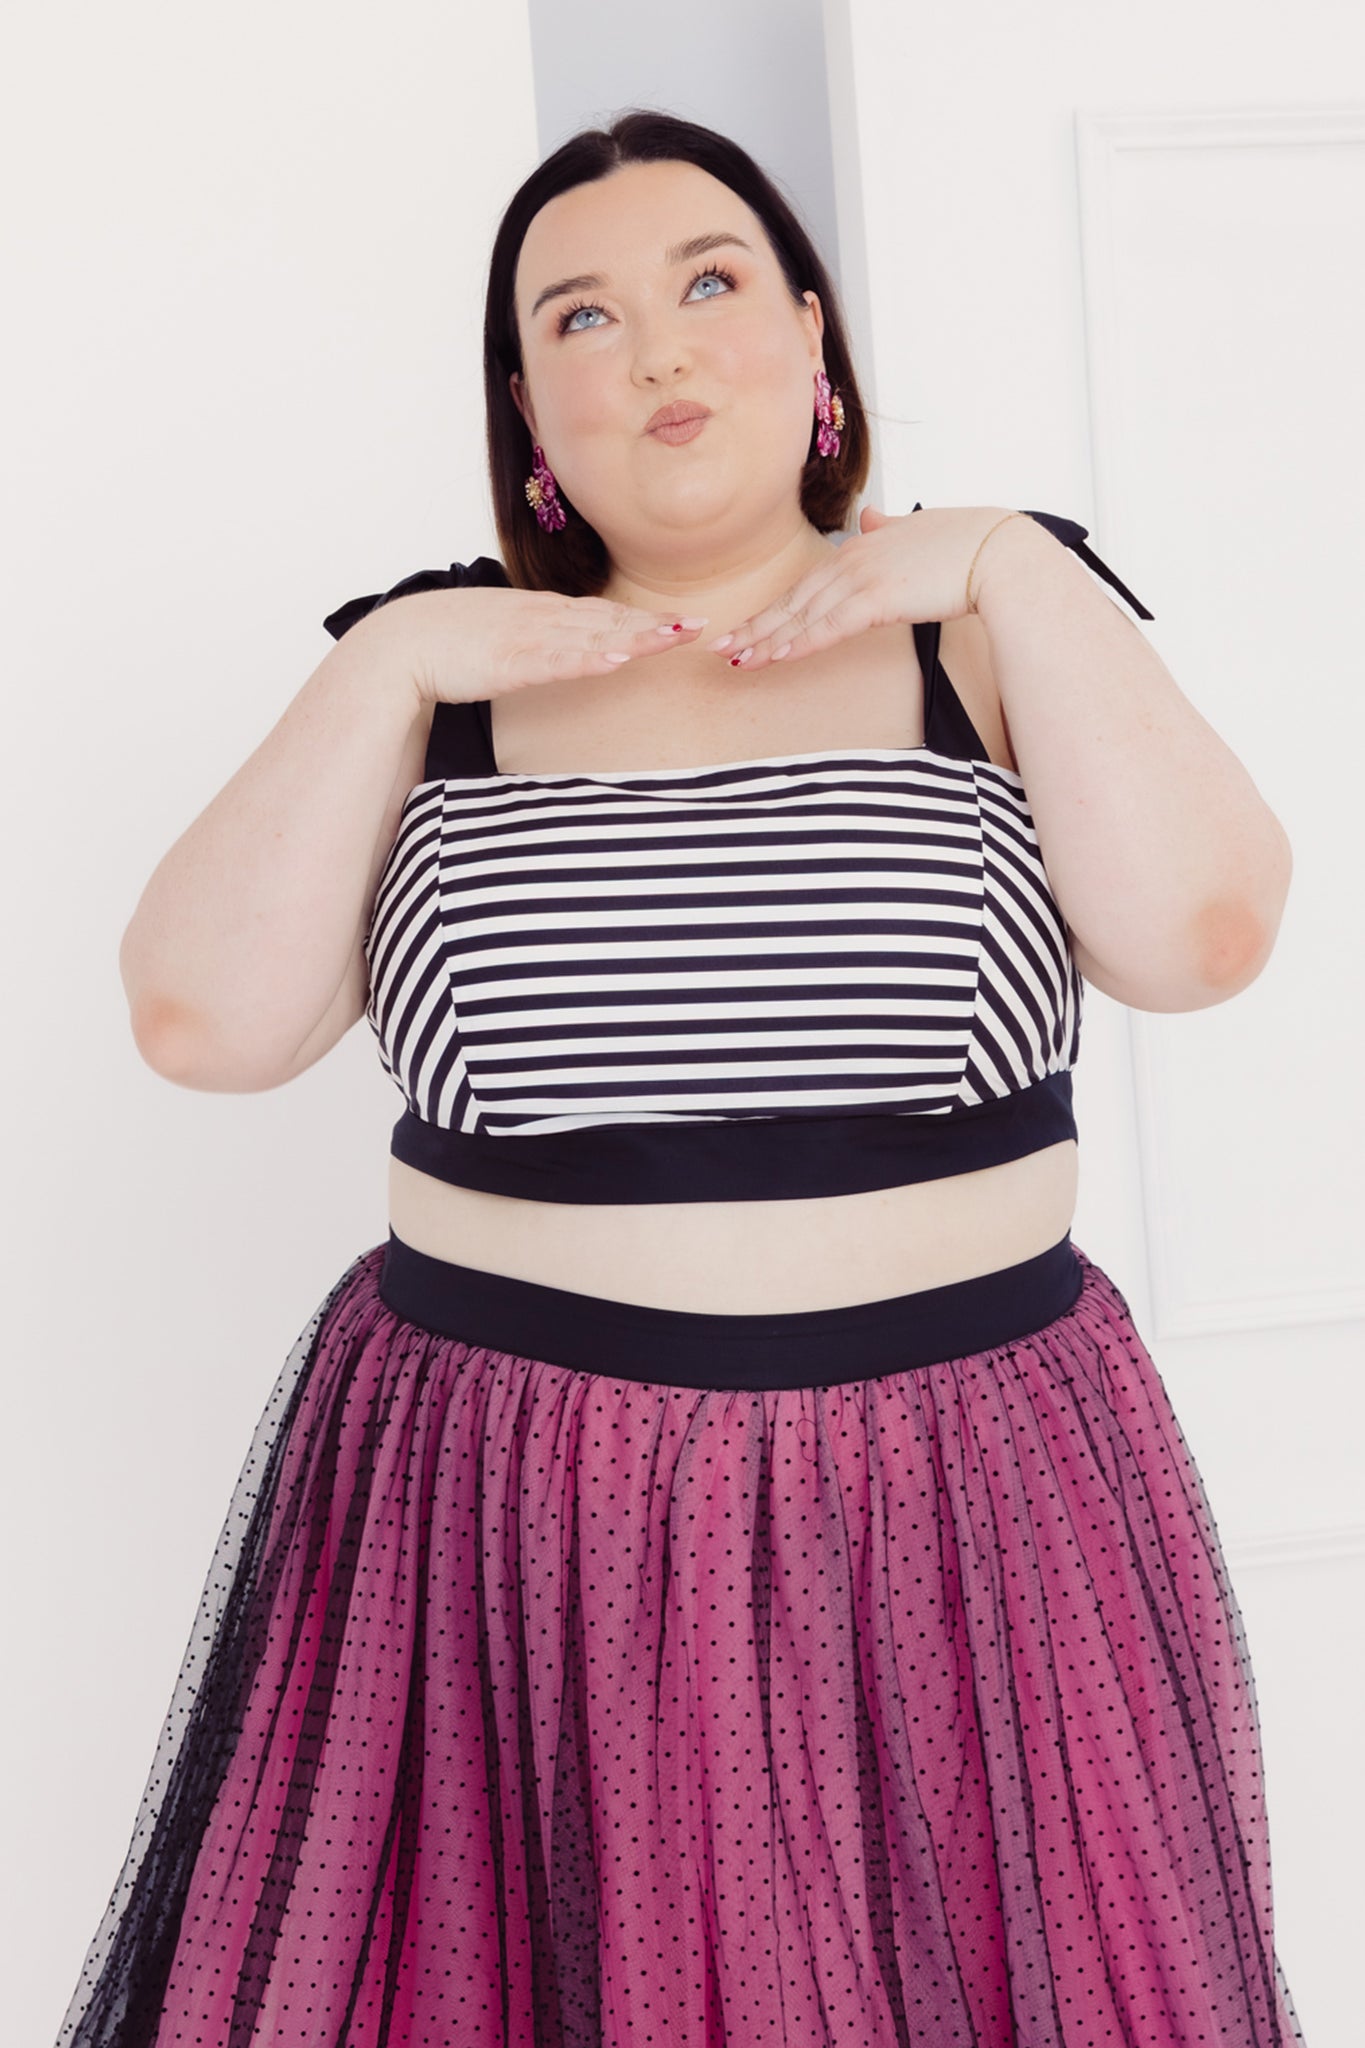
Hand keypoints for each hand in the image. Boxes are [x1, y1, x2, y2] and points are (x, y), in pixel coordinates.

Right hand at [374, 588, 711, 707]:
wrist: (399, 643)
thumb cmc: (444, 644)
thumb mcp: (500, 639)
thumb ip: (532, 644)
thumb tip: (556, 654)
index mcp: (539, 614)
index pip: (602, 614)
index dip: (643, 618)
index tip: (681, 622)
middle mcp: (541, 618)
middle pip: (609, 620)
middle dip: (656, 624)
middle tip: (700, 626)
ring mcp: (527, 637)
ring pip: (593, 635)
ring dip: (637, 637)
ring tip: (676, 638)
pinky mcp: (510, 660)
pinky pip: (558, 660)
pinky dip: (591, 657)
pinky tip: (619, 657)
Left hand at [704, 503, 1023, 670]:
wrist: (999, 553)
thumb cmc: (969, 544)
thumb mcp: (919, 530)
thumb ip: (890, 528)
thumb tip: (872, 517)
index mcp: (861, 547)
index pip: (808, 585)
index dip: (776, 609)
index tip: (749, 627)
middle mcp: (854, 559)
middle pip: (795, 600)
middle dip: (757, 626)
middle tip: (723, 648)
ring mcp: (863, 578)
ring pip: (804, 616)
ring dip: (769, 640)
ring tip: (739, 659)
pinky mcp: (878, 600)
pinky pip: (829, 627)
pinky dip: (800, 642)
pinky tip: (777, 656)